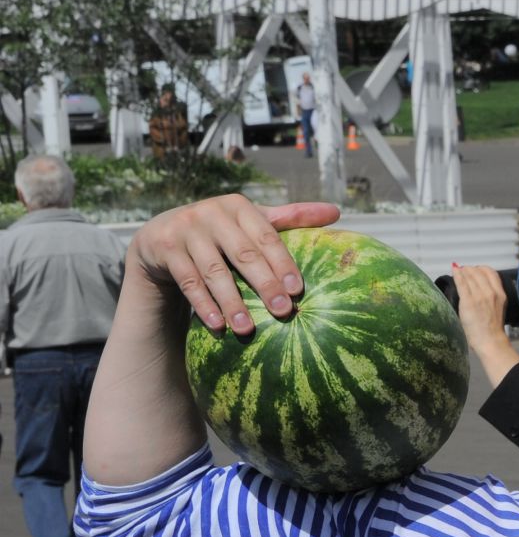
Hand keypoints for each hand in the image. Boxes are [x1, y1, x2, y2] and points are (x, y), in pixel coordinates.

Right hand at [126, 194, 340, 332]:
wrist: (162, 236)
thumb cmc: (222, 232)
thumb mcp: (251, 221)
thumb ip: (291, 218)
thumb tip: (336, 212)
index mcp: (239, 206)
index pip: (266, 237)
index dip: (283, 263)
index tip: (298, 290)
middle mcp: (211, 213)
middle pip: (243, 255)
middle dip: (265, 285)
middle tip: (283, 312)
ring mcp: (185, 230)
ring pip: (214, 272)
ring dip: (232, 302)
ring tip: (248, 330)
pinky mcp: (164, 248)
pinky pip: (188, 281)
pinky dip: (203, 305)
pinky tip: (218, 326)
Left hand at [450, 262, 509, 342]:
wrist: (490, 341)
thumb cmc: (492, 329)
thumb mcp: (498, 308)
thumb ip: (492, 297)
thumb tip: (480, 288)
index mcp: (501, 294)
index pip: (491, 272)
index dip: (481, 269)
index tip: (475, 271)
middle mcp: (491, 292)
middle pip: (479, 271)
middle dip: (469, 269)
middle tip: (463, 271)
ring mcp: (480, 296)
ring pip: (469, 275)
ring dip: (462, 271)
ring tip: (458, 272)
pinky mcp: (469, 301)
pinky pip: (461, 283)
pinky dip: (457, 274)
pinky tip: (454, 271)